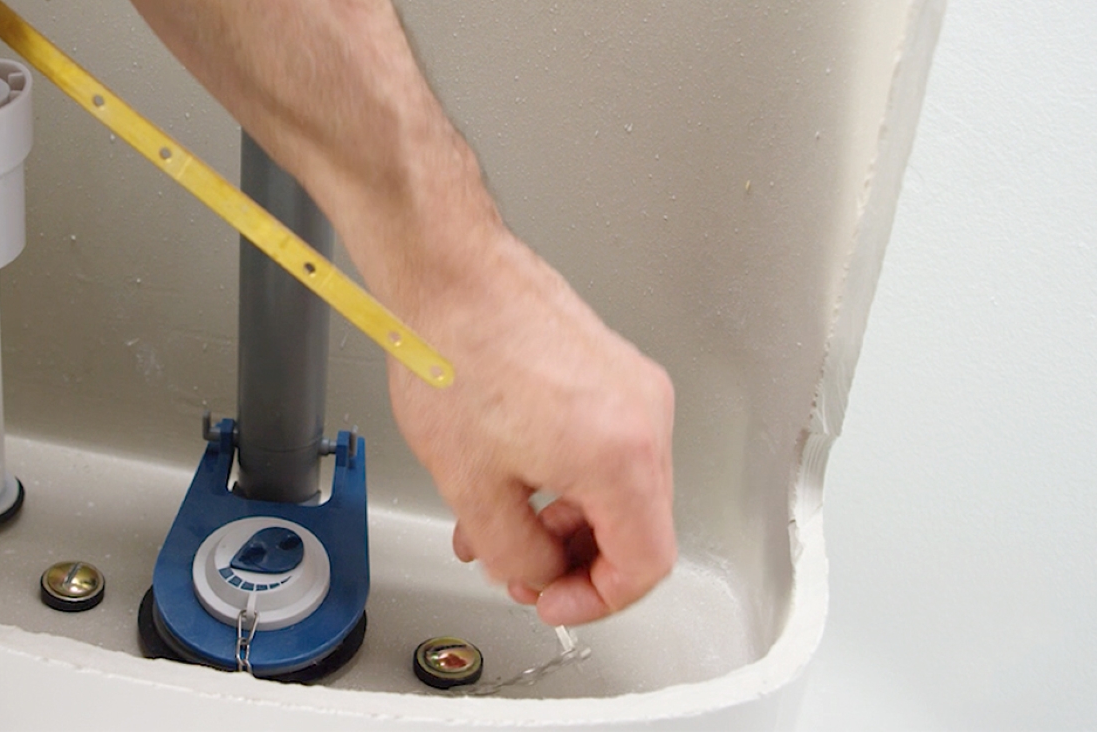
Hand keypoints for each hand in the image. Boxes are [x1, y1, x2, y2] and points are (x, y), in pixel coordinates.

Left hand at [387, 229, 675, 625]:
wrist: (450, 271)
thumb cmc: (454, 351)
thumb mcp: (471, 485)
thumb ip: (513, 553)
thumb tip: (536, 572)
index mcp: (622, 454)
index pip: (645, 563)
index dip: (598, 599)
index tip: (556, 600)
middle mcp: (644, 416)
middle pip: (637, 525)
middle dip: (574, 559)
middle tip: (523, 567)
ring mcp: (633, 387)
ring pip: (619, 486)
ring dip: (564, 519)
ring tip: (501, 522)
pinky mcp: (613, 369)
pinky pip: (606, 444)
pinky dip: (567, 476)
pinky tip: (515, 479)